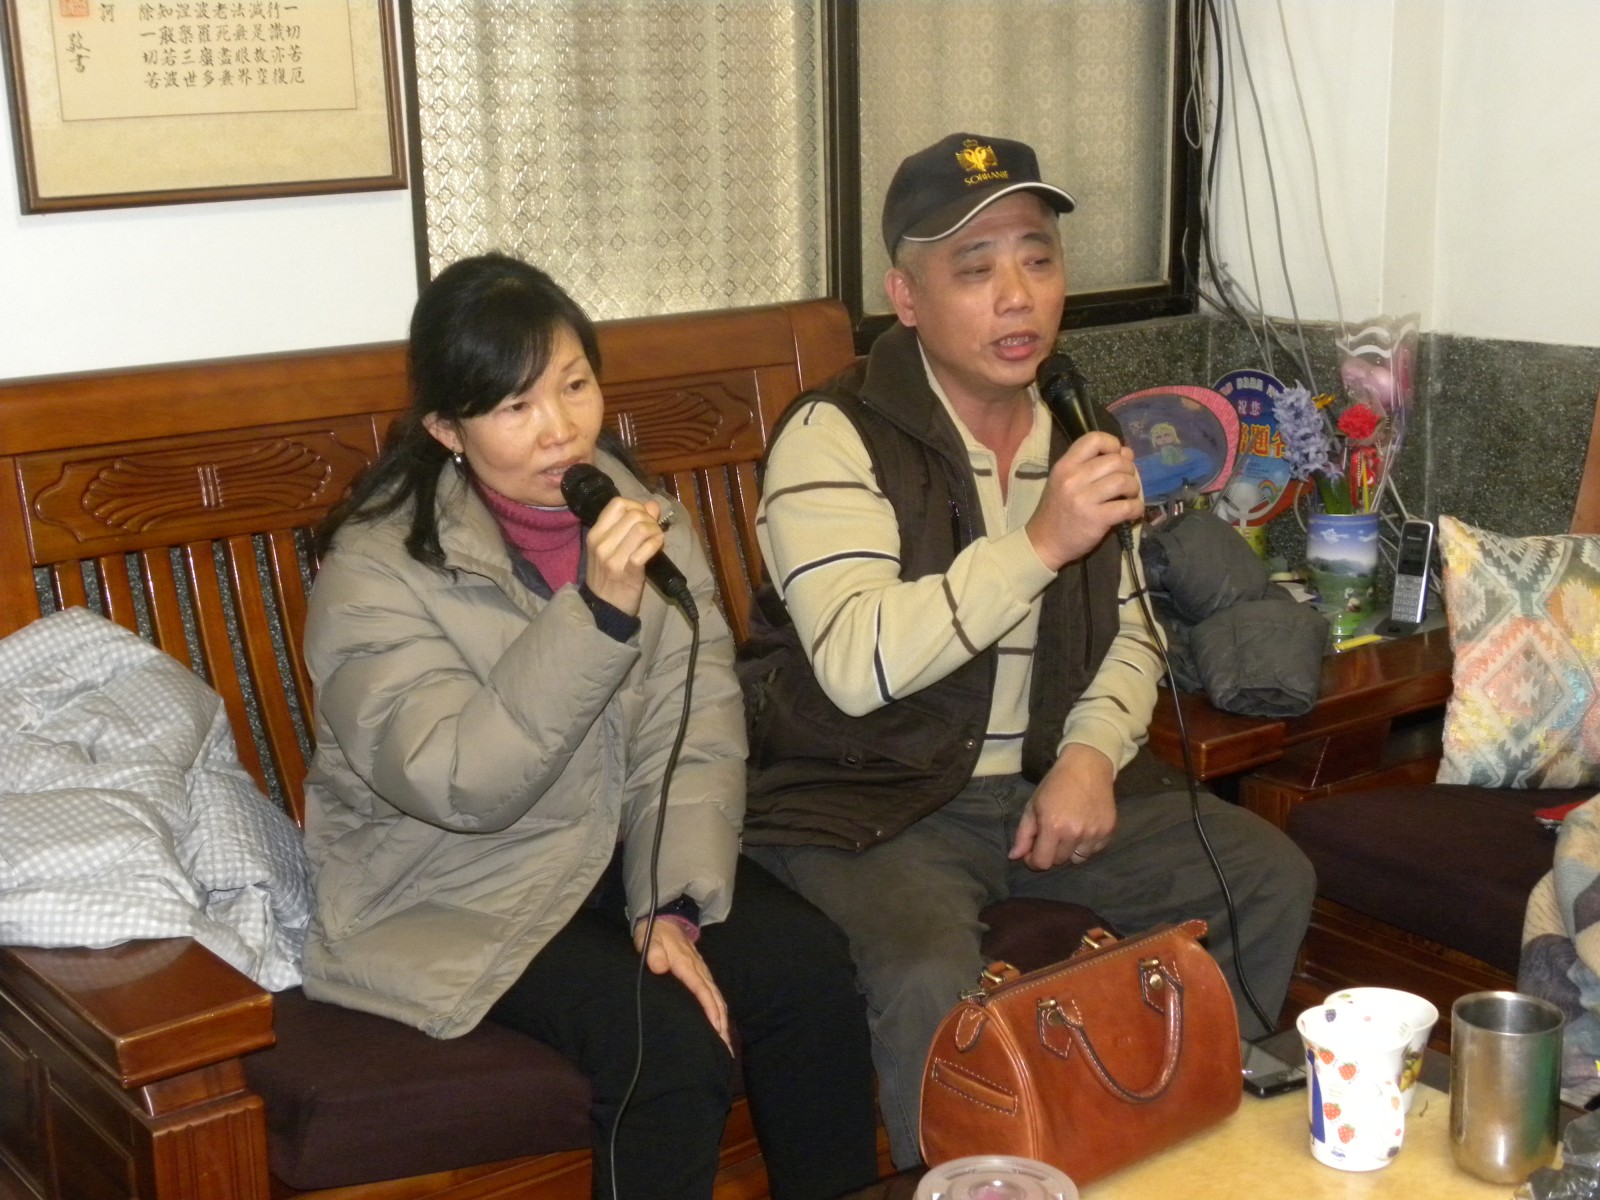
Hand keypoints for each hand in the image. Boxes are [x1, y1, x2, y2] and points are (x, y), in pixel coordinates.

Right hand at [583, 497, 665, 615]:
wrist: (605, 607)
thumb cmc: (608, 575)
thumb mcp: (612, 548)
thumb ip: (630, 524)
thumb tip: (652, 504)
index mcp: (596, 534)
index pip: (617, 503)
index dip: (636, 505)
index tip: (643, 517)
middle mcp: (601, 543)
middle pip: (633, 514)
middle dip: (650, 519)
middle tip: (653, 531)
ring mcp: (613, 558)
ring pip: (642, 528)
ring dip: (655, 531)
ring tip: (656, 539)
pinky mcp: (628, 571)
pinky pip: (647, 548)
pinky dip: (657, 543)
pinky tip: (657, 548)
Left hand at [633, 916, 731, 1052]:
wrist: (666, 919)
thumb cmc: (655, 933)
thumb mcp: (649, 939)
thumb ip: (653, 952)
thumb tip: (658, 966)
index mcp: (687, 964)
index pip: (701, 989)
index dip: (709, 1008)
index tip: (716, 1026)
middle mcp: (699, 969)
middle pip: (714, 997)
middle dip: (721, 1020)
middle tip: (726, 1045)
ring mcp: (702, 971)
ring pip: (717, 997)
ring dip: (723, 1018)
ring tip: (726, 1040)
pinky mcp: (702, 973)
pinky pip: (714, 993)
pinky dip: (720, 1009)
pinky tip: (721, 1022)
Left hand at [1009, 743, 1117, 870]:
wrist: (1087, 766)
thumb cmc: (1055, 785)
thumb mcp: (1033, 805)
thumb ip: (1023, 834)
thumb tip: (1014, 857)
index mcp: (1053, 827)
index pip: (1042, 863)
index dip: (1033, 861)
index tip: (1032, 851)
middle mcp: (1075, 833)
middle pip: (1059, 861)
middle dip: (1051, 851)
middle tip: (1051, 834)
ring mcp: (1094, 833)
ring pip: (1078, 859)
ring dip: (1070, 850)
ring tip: (1068, 831)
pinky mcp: (1108, 831)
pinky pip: (1094, 850)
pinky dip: (1086, 844)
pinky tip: (1083, 827)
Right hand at [1024, 432, 1141, 569]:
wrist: (1044, 542)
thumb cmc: (1057, 509)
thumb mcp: (1065, 481)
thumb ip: (1092, 465)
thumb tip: (1126, 452)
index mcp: (1065, 465)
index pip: (1094, 439)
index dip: (1112, 444)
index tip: (1116, 457)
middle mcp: (1073, 478)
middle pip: (1116, 461)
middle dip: (1129, 470)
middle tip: (1126, 482)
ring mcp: (1084, 499)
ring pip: (1124, 481)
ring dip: (1134, 488)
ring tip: (1129, 496)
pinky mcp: (1096, 519)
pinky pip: (1128, 507)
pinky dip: (1136, 508)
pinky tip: (1132, 511)